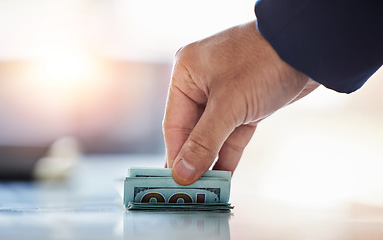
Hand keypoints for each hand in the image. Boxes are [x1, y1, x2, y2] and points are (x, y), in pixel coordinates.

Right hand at [163, 21, 316, 184]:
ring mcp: (224, 93)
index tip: (175, 182)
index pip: (174, 123)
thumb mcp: (228, 105)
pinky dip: (229, 152)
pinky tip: (224, 174)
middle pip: (192, 130)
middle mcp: (201, 82)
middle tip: (191, 190)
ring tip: (208, 188)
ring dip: (212, 159)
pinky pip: (231, 132)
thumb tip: (182, 173)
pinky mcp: (245, 102)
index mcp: (186, 74)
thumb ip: (204, 141)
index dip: (175, 155)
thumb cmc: (262, 63)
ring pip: (213, 133)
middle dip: (195, 159)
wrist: (309, 47)